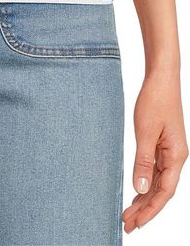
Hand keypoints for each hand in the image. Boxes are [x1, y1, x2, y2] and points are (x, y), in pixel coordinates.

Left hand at [122, 70, 187, 232]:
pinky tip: (136, 192)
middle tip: (127, 224)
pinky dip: (145, 184)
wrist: (161, 78)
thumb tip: (141, 189)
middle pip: (161, 191)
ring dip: (144, 199)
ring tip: (128, 213)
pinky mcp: (162, 145)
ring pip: (158, 183)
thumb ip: (143, 161)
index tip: (136, 223)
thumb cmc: (155, 100)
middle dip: (145, 209)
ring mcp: (169, 151)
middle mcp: (175, 157)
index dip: (151, 210)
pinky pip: (155, 171)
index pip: (165, 192)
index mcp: (176, 156)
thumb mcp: (145, 131)